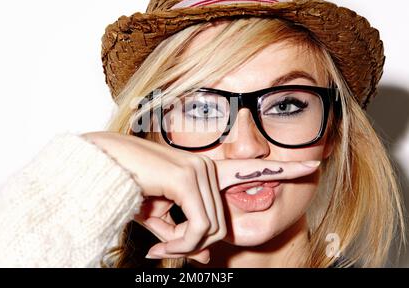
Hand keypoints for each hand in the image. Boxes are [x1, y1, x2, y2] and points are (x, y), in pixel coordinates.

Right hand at [81, 131, 319, 263]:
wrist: (101, 167)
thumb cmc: (128, 188)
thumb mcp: (158, 216)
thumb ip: (179, 230)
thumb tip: (194, 252)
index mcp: (205, 171)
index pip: (253, 169)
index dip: (284, 170)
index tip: (315, 164)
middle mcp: (208, 168)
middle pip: (222, 225)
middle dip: (194, 247)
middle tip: (163, 252)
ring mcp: (199, 171)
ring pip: (211, 230)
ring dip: (182, 247)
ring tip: (156, 246)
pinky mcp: (186, 178)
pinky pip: (198, 228)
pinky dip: (179, 245)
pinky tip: (158, 246)